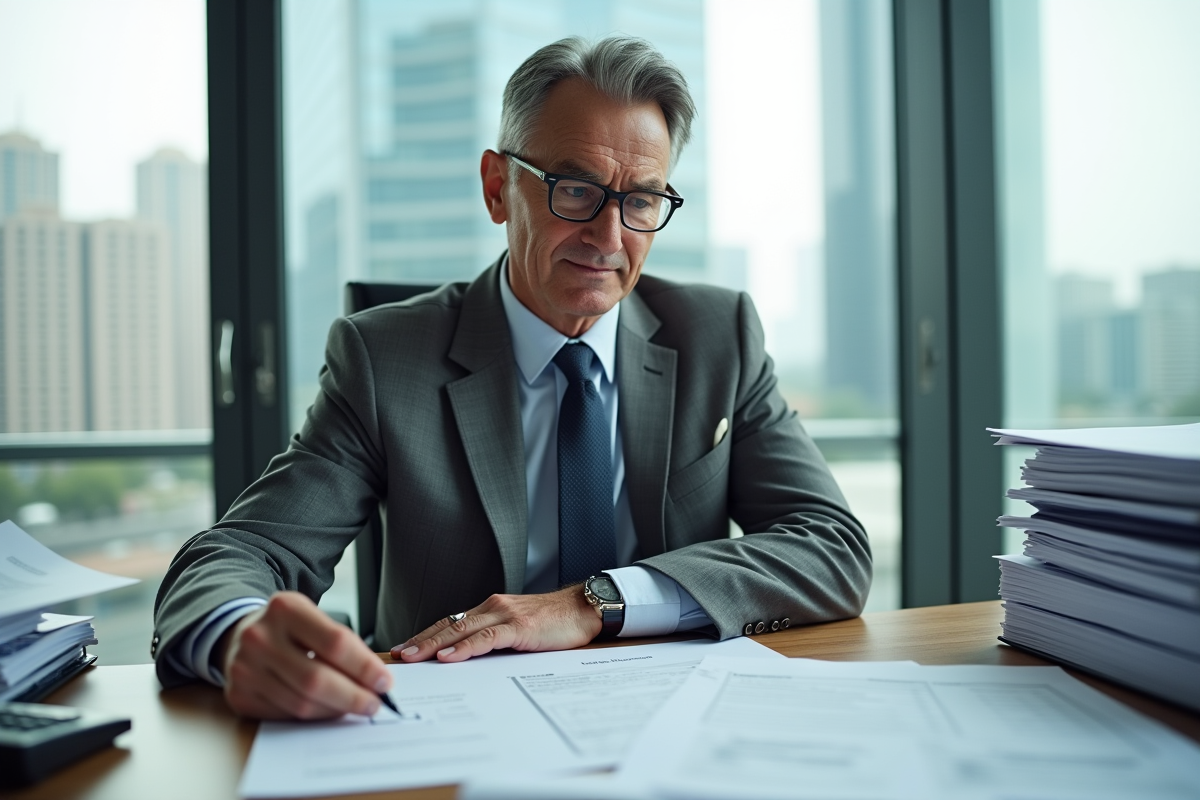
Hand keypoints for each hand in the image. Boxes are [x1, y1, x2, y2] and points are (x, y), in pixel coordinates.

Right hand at [217, 591, 391, 719]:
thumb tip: (376, 680)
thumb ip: (341, 644)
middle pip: (317, 679)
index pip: (335, 643)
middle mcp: (260, 637)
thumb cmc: (287, 627)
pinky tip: (326, 709)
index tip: (385, 682)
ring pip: (301, 703)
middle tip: (374, 704)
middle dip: (353, 696)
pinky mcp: (239, 695)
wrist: (239, 633)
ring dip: (335, 710)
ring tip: (354, 707)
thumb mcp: (312, 618)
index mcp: (285, 609)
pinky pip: (285, 715)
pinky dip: (312, 716)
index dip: (364, 666)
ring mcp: (244, 668)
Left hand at [390, 585, 602, 663]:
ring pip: (461, 629)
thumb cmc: (555, 622)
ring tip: (414, 656)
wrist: (585, 609)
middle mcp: (493, 607)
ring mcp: (505, 615)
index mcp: (492, 609)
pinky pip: (486, 638)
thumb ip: (497, 640)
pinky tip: (449, 656)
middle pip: (449, 624)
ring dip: (434, 643)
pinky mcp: (520, 626)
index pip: (451, 622)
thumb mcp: (519, 631)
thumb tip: (470, 660)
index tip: (406, 648)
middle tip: (398, 655)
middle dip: (421, 641)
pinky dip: (465, 647)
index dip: (427, 635)